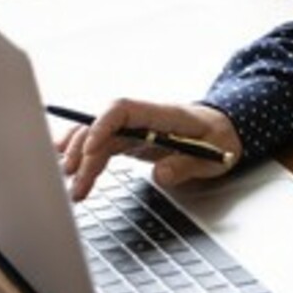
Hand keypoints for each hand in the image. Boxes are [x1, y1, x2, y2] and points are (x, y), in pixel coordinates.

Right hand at [57, 98, 241, 200]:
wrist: (224, 130)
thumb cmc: (220, 138)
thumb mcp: (214, 156)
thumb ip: (187, 165)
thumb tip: (160, 174)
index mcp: (164, 114)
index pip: (124, 109)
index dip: (103, 125)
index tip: (90, 149)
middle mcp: (144, 118)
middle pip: (104, 126)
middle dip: (85, 151)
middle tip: (75, 180)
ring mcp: (135, 128)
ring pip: (98, 137)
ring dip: (80, 157)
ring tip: (70, 183)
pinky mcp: (130, 141)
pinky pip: (102, 145)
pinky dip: (84, 156)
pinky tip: (68, 166)